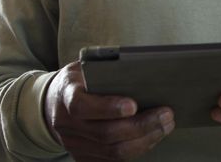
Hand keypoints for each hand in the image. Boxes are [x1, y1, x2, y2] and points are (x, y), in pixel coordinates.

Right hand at [44, 61, 174, 160]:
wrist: (55, 104)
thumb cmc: (79, 81)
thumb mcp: (86, 68)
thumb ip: (106, 71)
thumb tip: (142, 72)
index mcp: (66, 96)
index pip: (82, 106)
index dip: (108, 108)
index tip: (134, 105)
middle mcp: (67, 124)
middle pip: (105, 134)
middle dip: (141, 126)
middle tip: (166, 115)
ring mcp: (74, 144)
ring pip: (113, 151)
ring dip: (145, 140)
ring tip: (165, 126)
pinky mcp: (84, 157)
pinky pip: (113, 159)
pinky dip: (137, 149)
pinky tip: (153, 136)